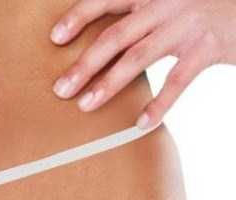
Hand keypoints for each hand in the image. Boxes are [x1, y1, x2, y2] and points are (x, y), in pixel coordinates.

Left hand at [49, 0, 235, 127]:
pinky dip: (158, 105)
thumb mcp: (169, 4)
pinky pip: (177, 81)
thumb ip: (140, 17)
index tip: (55, 39)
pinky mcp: (208, 47)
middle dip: (84, 64)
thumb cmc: (203, 8)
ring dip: (108, 84)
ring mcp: (187, 24)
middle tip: (60, 90)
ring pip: (138, 57)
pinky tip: (141, 125)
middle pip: (115, 36)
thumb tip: (101, 50)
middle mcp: (166, 2)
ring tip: (85, 105)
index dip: (79, 16)